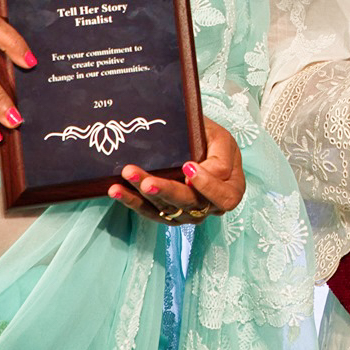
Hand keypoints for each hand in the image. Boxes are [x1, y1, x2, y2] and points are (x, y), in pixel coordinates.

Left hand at [110, 121, 243, 224]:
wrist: (197, 143)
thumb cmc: (211, 137)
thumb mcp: (218, 136)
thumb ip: (216, 151)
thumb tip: (196, 169)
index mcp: (232, 185)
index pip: (224, 194)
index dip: (206, 184)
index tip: (188, 166)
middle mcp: (213, 205)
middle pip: (194, 205)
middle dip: (168, 191)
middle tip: (148, 181)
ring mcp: (191, 213)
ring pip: (169, 210)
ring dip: (144, 196)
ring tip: (128, 176)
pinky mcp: (169, 214)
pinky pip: (151, 212)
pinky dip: (132, 201)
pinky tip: (116, 189)